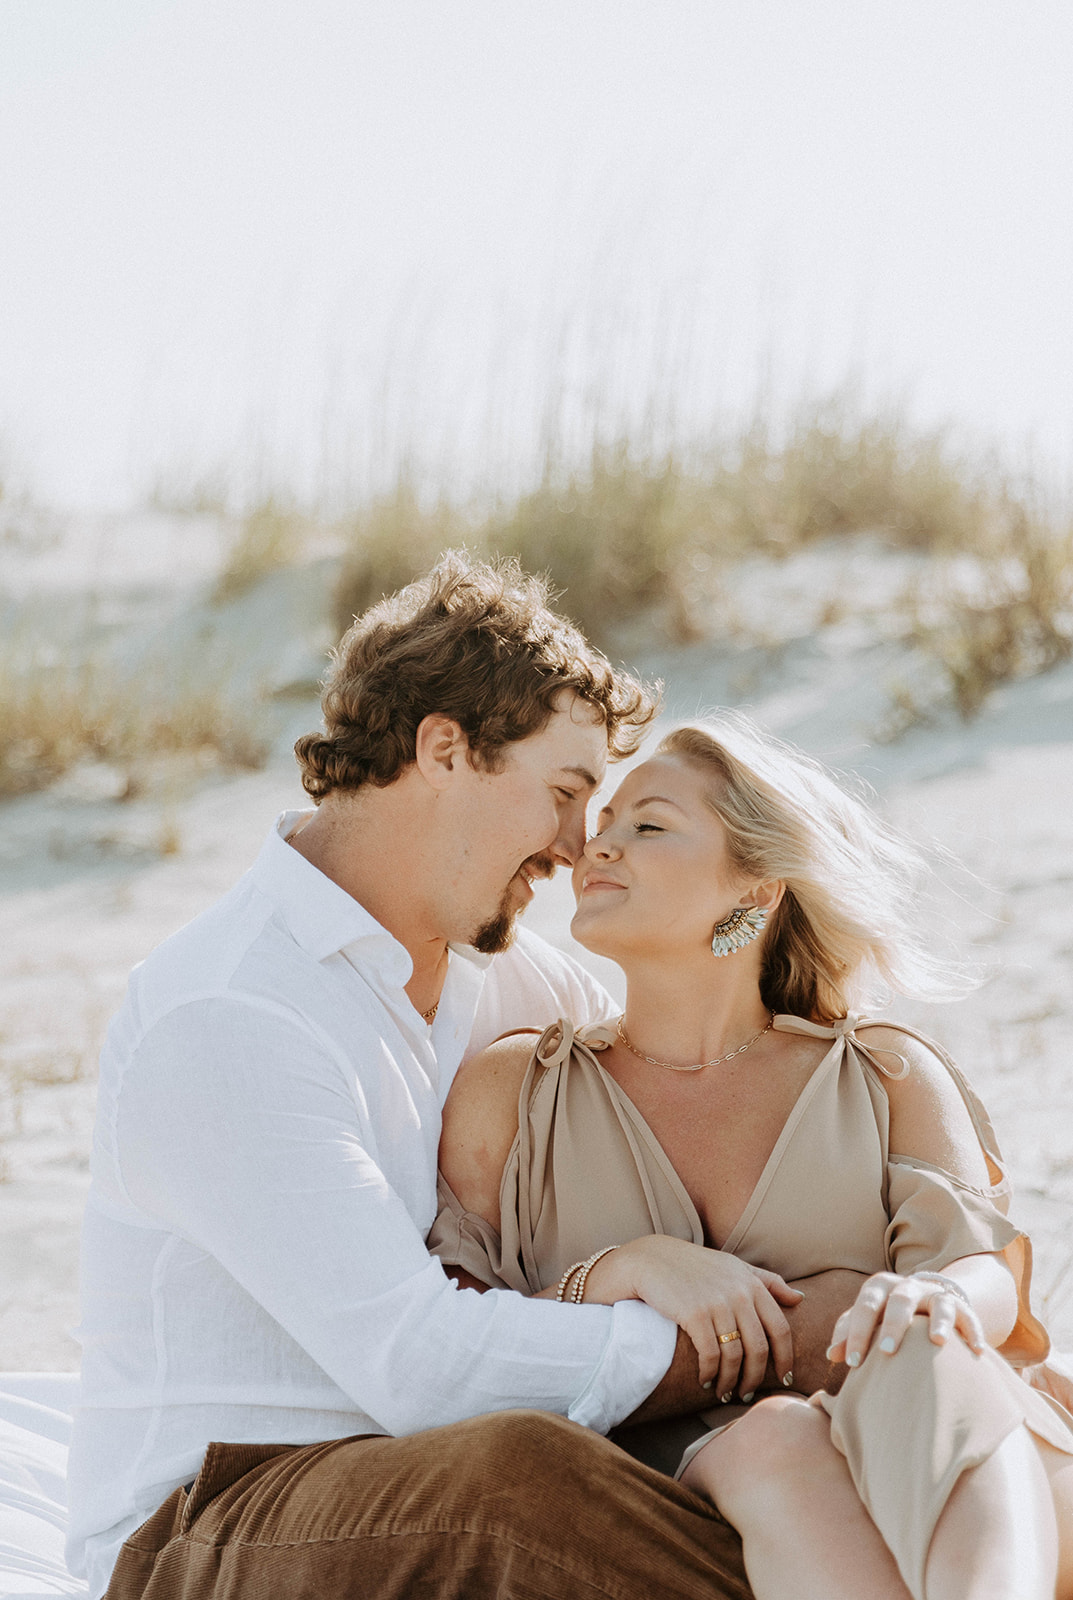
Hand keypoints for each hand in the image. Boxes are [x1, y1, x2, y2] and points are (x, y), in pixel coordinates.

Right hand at [589, 1235, 801, 1399]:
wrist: (653, 1259)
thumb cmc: (696, 1266)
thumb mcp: (734, 1266)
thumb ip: (768, 1281)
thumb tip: (800, 1298)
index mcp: (752, 1284)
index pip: (780, 1328)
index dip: (785, 1358)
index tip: (784, 1379)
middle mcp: (739, 1293)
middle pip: (759, 1348)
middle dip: (754, 1377)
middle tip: (747, 1393)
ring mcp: (717, 1303)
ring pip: (734, 1356)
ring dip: (730, 1381)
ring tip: (725, 1392)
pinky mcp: (694, 1314)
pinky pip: (710, 1355)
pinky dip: (709, 1374)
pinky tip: (705, 1380)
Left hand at [825, 1271, 986, 1369]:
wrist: (922, 1302)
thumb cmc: (885, 1317)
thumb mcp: (867, 1321)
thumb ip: (849, 1334)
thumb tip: (831, 1355)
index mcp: (880, 1288)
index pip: (865, 1306)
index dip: (857, 1333)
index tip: (852, 1363)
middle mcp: (908, 1288)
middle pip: (900, 1300)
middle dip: (893, 1324)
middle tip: (886, 1351)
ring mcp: (935, 1295)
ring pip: (939, 1301)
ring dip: (938, 1320)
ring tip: (937, 1340)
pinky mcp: (960, 1306)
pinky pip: (969, 1315)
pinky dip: (973, 1331)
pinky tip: (977, 1351)